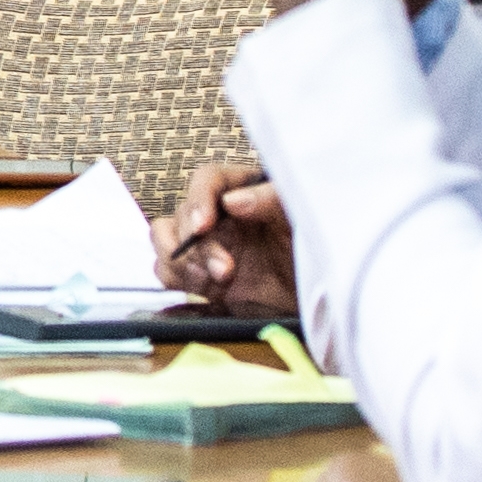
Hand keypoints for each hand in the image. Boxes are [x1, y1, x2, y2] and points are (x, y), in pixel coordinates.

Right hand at [151, 159, 299, 319]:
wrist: (318, 301)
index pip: (208, 180)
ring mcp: (206, 245)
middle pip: (183, 214)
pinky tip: (204, 289)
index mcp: (244, 190)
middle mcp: (219, 215)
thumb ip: (270, 201)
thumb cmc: (314, 253)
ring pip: (164, 238)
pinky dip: (175, 278)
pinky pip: (165, 269)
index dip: (199, 199)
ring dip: (179, 261)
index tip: (203, 226)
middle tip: (224, 271)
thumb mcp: (300, 220)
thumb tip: (233, 201)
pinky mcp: (198, 274)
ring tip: (210, 282)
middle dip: (198, 246)